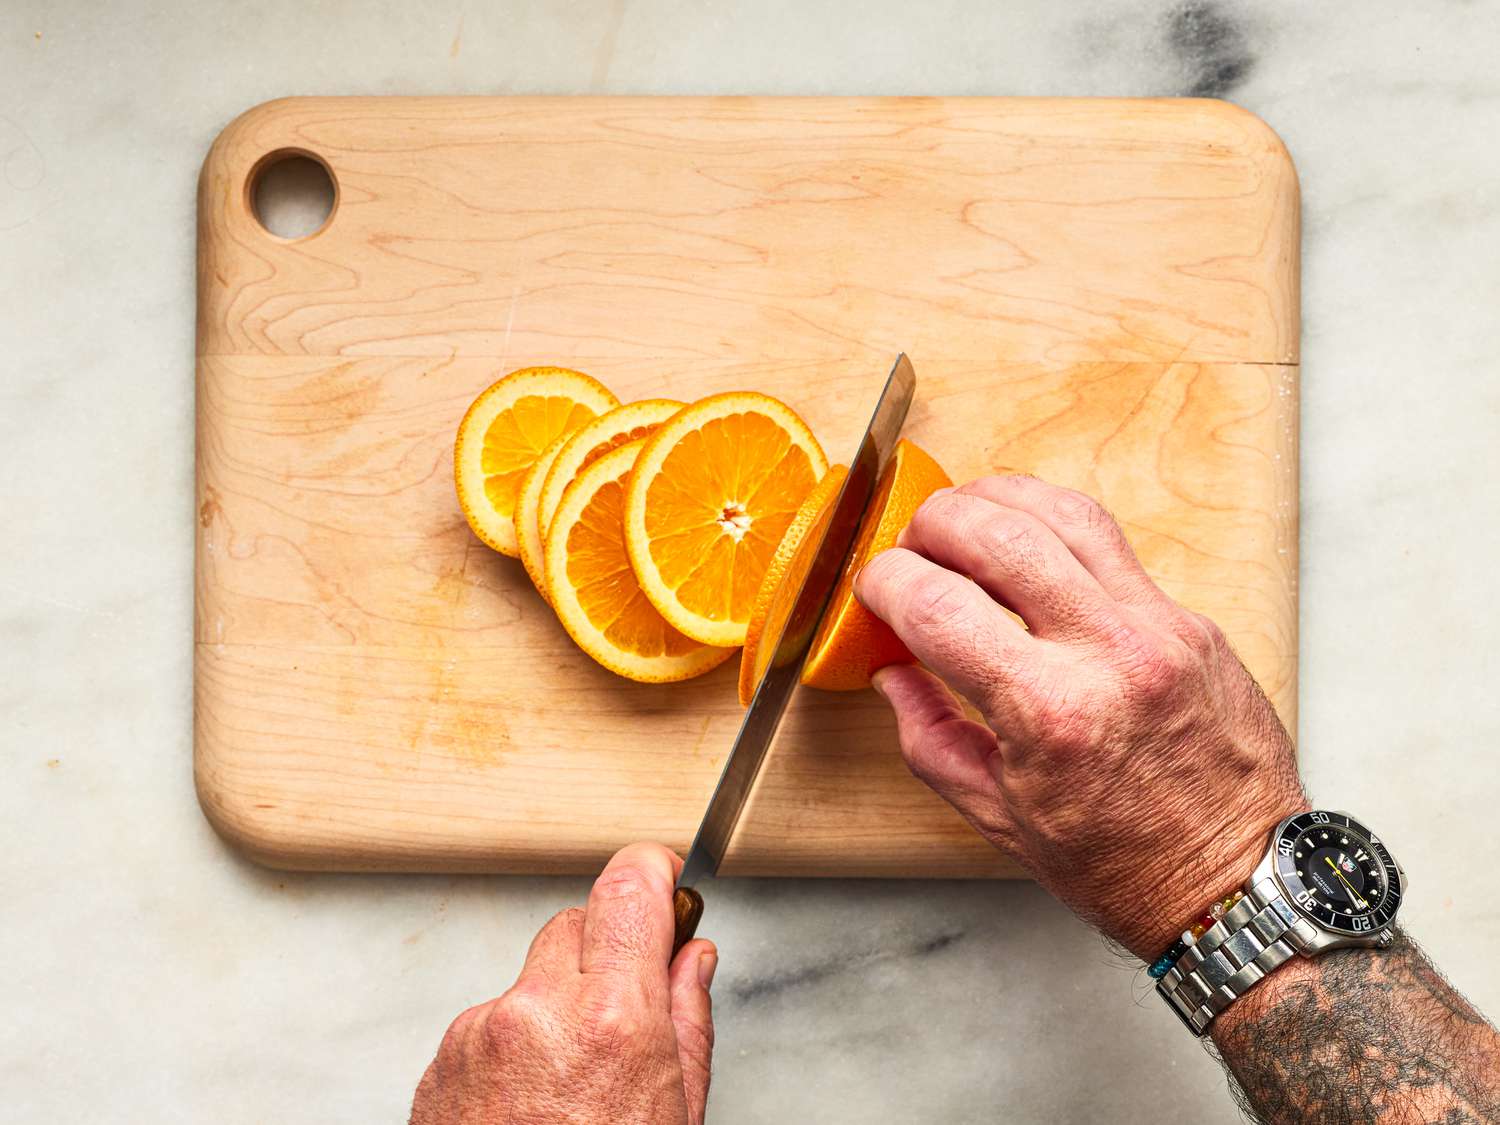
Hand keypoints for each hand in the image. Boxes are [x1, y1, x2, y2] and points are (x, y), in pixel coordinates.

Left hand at [410, 843, 716, 1124]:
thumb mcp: (679, 1114)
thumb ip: (686, 1020)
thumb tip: (691, 957)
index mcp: (610, 1022)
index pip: (626, 891)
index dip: (650, 873)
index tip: (661, 877)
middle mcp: (536, 1013)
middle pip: (575, 924)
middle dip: (606, 951)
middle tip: (626, 1005)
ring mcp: (479, 1034)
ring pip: (530, 974)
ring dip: (556, 1002)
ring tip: (573, 1081)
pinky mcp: (441, 1061)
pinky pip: (490, 1019)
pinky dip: (515, 1041)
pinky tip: (534, 1098)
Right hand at [855, 475, 1307, 958]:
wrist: (1238, 881)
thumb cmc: (1121, 864)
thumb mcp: (998, 816)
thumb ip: (929, 736)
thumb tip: (892, 673)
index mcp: (1048, 712)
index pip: (938, 606)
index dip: (887, 582)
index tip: (874, 587)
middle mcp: (1107, 653)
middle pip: (998, 533)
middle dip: (934, 524)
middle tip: (912, 544)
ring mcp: (1159, 627)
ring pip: (1065, 513)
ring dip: (997, 499)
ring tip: (963, 516)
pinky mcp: (1190, 621)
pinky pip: (1113, 544)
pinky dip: (1056, 527)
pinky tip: (1028, 540)